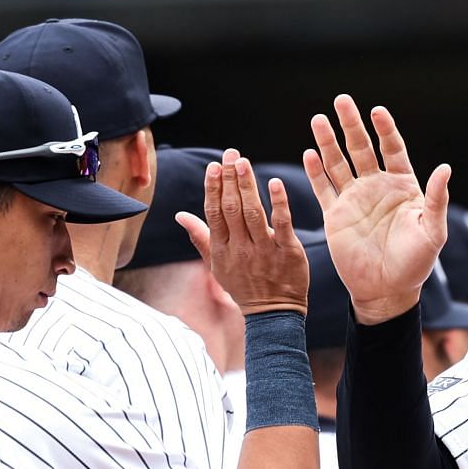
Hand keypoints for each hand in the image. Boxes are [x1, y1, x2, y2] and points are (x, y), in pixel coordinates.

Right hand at [177, 149, 307, 315]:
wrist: (273, 315)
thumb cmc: (244, 287)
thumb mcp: (217, 265)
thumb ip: (200, 237)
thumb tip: (180, 215)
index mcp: (222, 249)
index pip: (214, 213)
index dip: (212, 188)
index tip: (214, 165)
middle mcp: (240, 248)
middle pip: (231, 209)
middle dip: (229, 179)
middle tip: (231, 154)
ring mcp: (264, 251)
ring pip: (253, 213)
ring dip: (247, 186)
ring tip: (244, 163)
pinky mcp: (288, 252)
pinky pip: (282, 224)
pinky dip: (278, 203)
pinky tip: (275, 183)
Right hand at [301, 96, 450, 324]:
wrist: (387, 290)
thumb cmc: (415, 263)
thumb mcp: (432, 231)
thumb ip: (436, 200)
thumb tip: (445, 168)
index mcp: (403, 186)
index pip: (392, 149)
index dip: (385, 129)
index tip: (377, 111)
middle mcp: (377, 187)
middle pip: (362, 148)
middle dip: (351, 125)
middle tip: (341, 100)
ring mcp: (354, 199)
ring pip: (338, 163)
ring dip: (328, 142)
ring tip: (318, 119)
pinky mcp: (336, 215)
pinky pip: (323, 188)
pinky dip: (316, 172)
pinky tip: (309, 153)